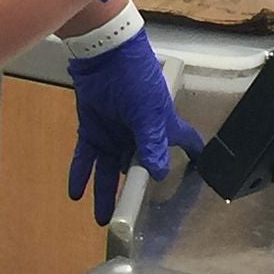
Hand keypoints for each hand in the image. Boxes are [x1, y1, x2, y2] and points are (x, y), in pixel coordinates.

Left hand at [66, 26, 199, 222]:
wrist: (103, 54)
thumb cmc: (135, 79)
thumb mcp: (148, 113)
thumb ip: (151, 144)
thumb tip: (160, 173)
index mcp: (162, 127)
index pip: (185, 143)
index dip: (193, 155)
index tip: (198, 170)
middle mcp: (139, 134)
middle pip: (139, 169)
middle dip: (135, 193)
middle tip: (130, 219)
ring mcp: (114, 133)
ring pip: (110, 170)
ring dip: (105, 193)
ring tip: (102, 219)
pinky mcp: (92, 128)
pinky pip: (86, 157)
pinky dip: (80, 174)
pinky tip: (76, 194)